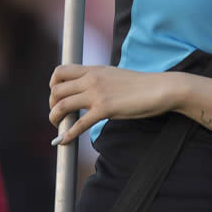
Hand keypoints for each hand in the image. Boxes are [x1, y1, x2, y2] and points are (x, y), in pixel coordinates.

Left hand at [49, 64, 182, 144]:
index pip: (60, 71)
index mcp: (94, 69)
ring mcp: (97, 93)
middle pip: (56, 90)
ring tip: (58, 127)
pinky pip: (78, 124)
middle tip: (58, 115)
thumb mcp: (114, 75)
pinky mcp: (105, 109)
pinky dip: (67, 134)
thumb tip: (88, 91)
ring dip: (55, 119)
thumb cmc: (141, 85)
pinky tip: (64, 141)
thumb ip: (99, 80)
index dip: (53, 85)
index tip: (57, 97)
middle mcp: (91, 79)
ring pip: (62, 106)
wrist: (159, 88)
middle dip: (52, 105)